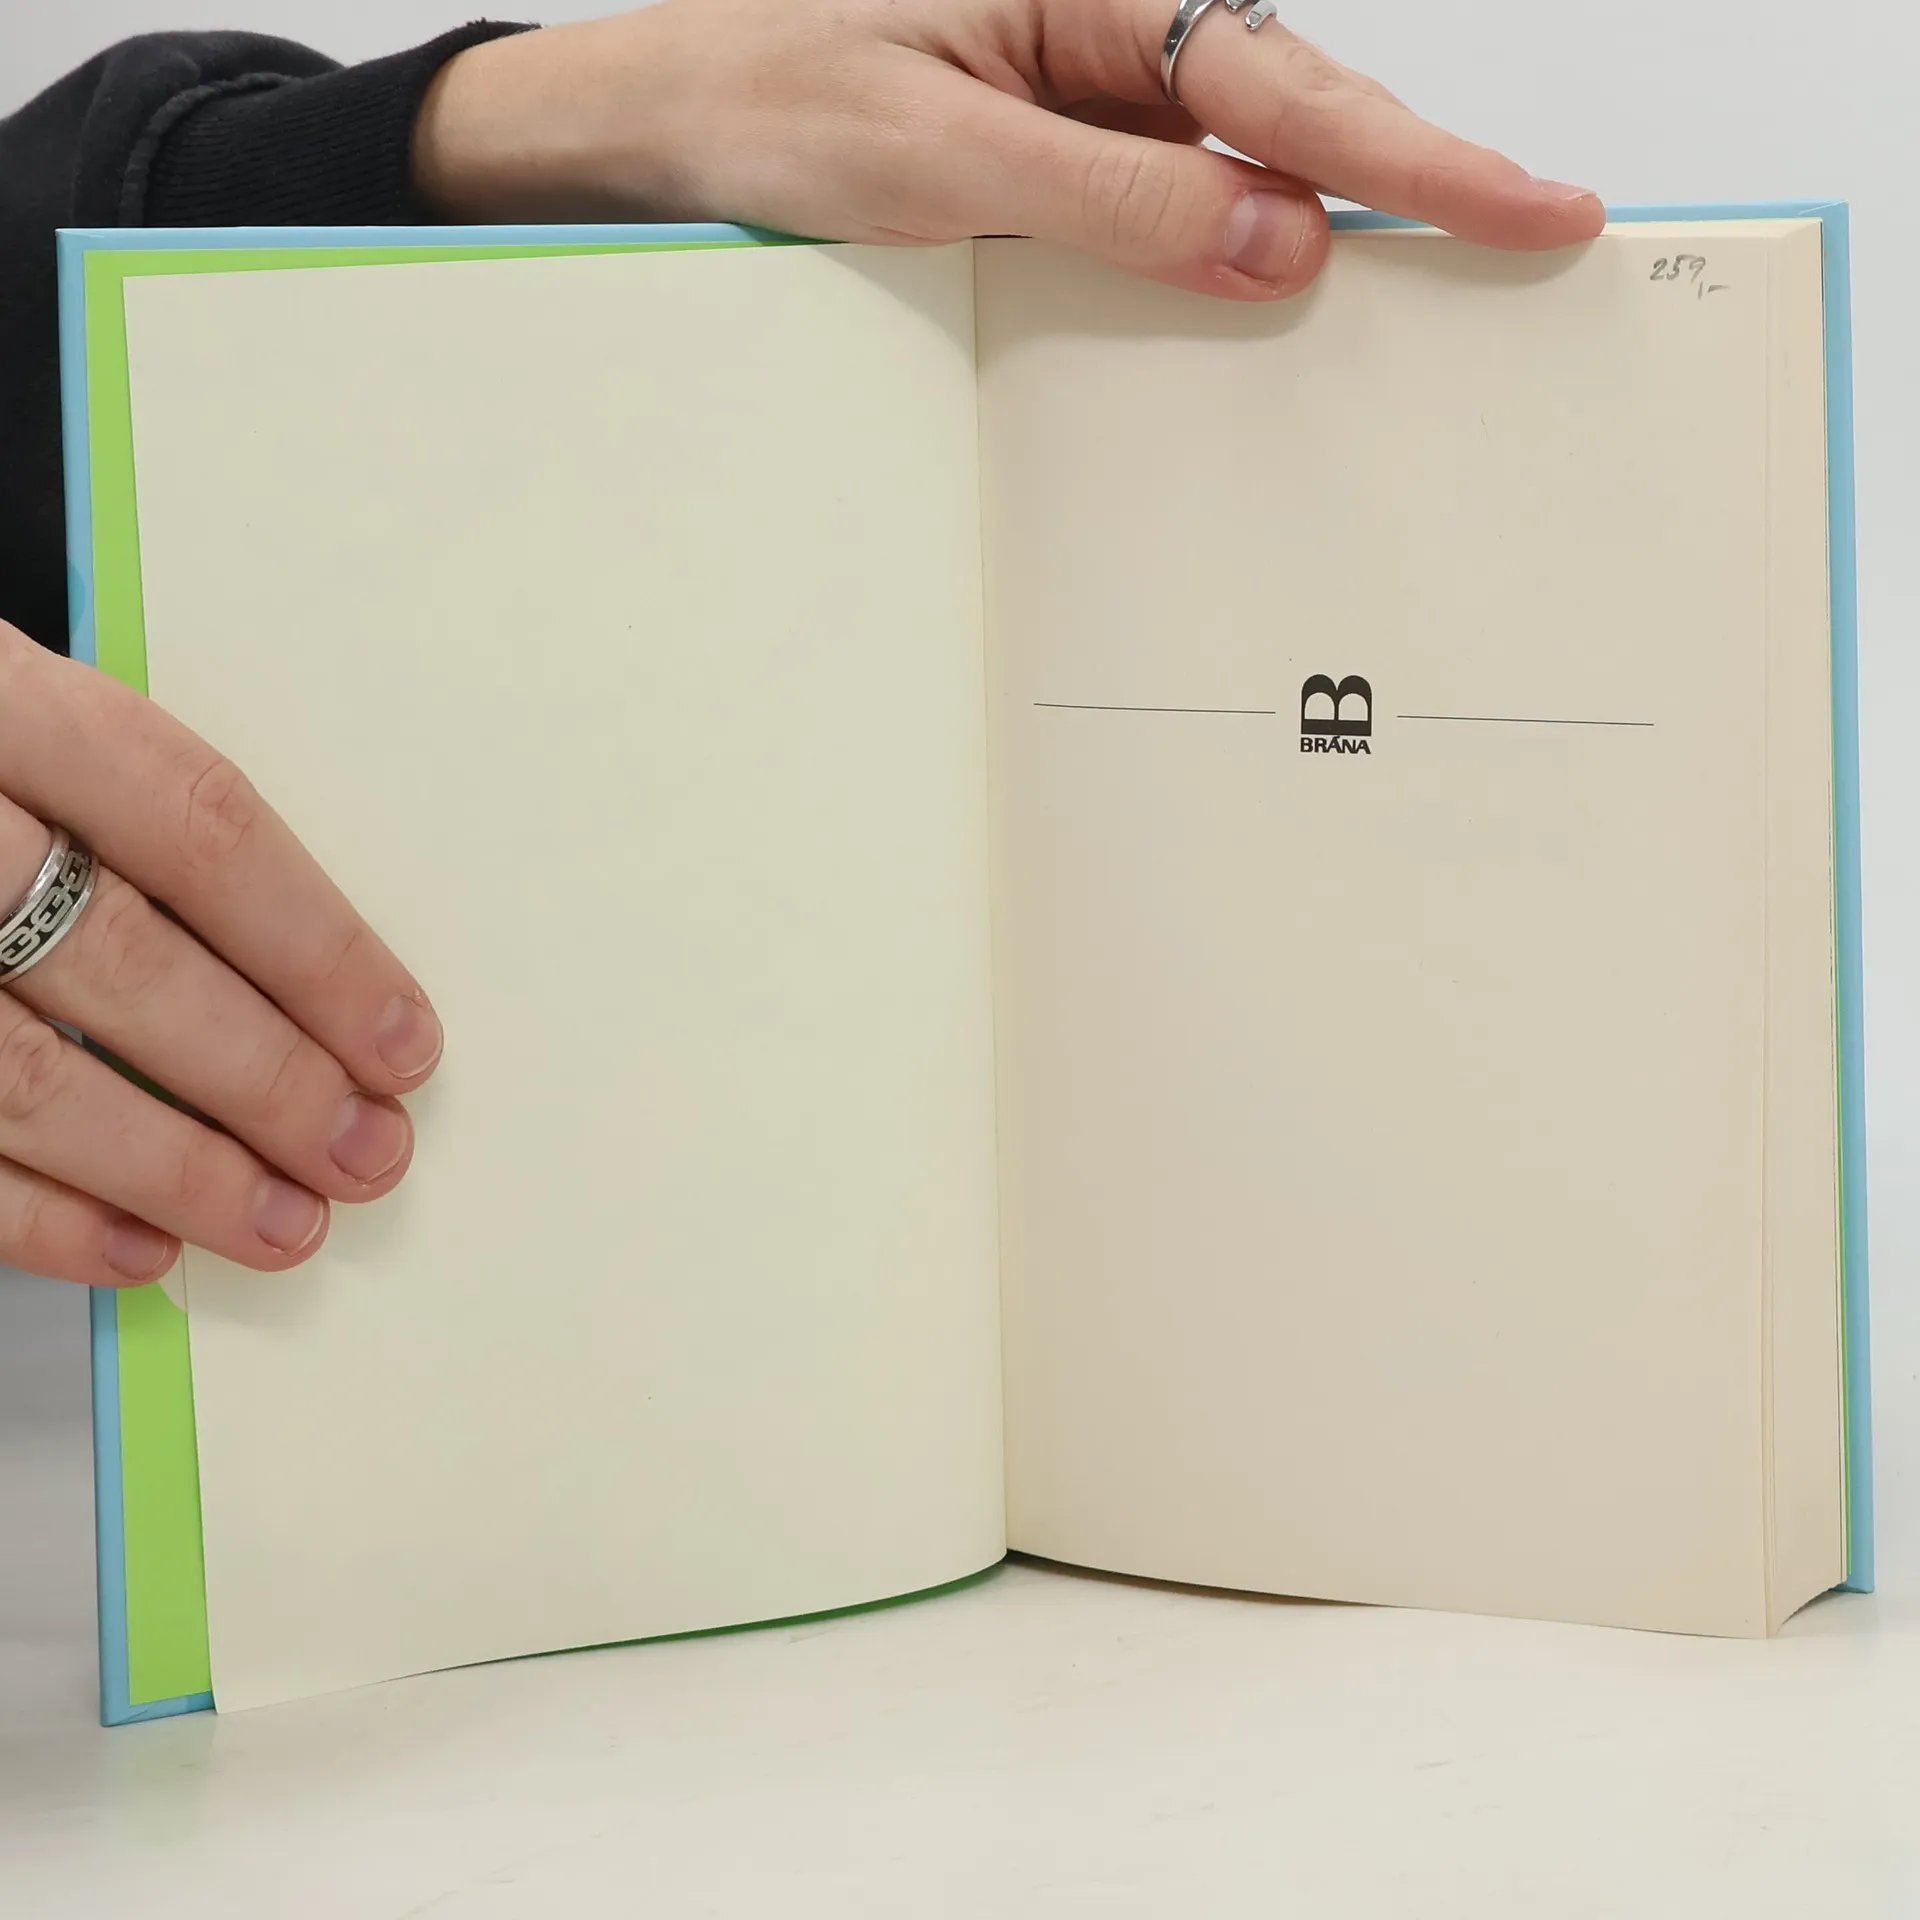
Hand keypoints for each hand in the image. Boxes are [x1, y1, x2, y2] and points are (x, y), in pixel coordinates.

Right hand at [0, 624, 440, 1285]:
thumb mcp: (22, 728)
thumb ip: (134, 828)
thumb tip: (320, 993)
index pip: (192, 823)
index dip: (316, 946)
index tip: (404, 1043)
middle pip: (120, 957)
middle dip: (266, 1077)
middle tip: (367, 1154)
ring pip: (20, 1076)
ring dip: (175, 1168)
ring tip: (285, 1224)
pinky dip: (37, 1219)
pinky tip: (140, 1249)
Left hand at [413, 0, 1604, 299]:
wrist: (658, 124)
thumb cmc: (763, 97)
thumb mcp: (933, 152)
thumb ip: (1110, 195)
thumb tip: (1277, 243)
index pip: (1284, 79)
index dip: (1416, 155)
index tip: (1531, 205)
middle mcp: (1103, 30)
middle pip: (1294, 110)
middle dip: (1411, 181)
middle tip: (1535, 239)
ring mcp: (1084, 98)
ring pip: (1242, 168)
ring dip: (1320, 233)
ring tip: (1438, 281)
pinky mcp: (1057, 158)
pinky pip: (1169, 210)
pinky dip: (1222, 263)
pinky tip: (1265, 306)